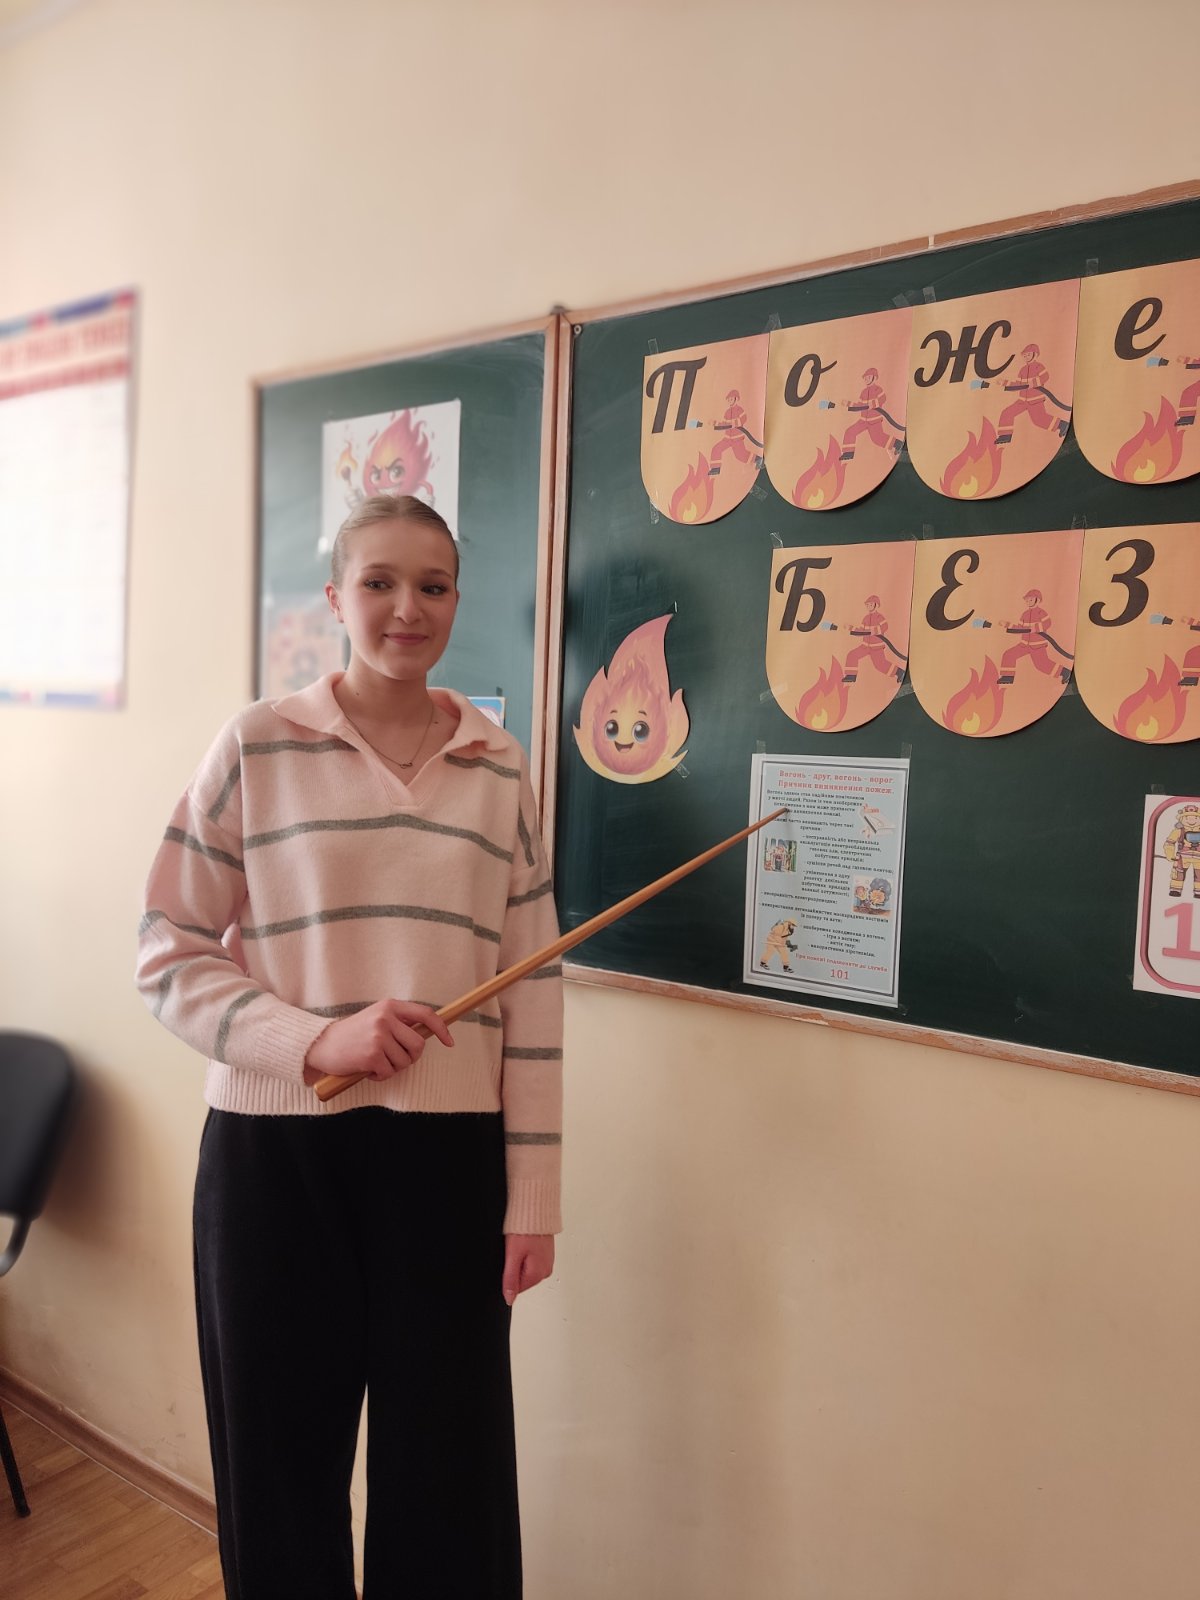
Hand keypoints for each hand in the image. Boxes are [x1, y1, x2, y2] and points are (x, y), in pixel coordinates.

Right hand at [303, 1000, 453, 1081]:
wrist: (321, 1045)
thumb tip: (430, 1033)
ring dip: (393, 1068)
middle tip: (395, 1059)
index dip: (441, 1028)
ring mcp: (378, 1035)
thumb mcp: (377, 1019)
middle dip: (410, 1057)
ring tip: (376, 1062)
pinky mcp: (371, 1054)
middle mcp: (385, 1018)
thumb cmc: (353, 1035)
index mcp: (389, 1006)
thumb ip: (400, 1023)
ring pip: (405, 1061)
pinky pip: (389, 1072)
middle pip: (418, 1044)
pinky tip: (367, 1070)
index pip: (425, 1014)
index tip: (449, 1042)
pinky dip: (380, 1076)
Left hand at [502, 1234, 553, 1306]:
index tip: (509, 1261)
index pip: (517, 1288)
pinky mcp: (547, 1254)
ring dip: (521, 1260)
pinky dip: (527, 1255)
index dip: (508, 1276)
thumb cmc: (526, 1230)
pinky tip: (525, 1244)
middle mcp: (546, 1271)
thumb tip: (510, 1299)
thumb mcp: (513, 1256)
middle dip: (515, 1268)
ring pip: (527, 1270)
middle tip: (515, 1251)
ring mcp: (548, 1262)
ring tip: (521, 1246)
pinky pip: (533, 1261)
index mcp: (538, 1274)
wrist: (537, 1211)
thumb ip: (510, 1279)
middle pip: (522, 1279)